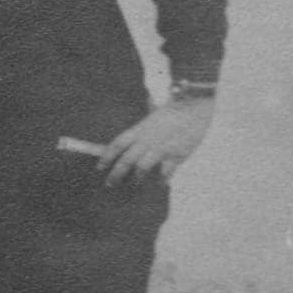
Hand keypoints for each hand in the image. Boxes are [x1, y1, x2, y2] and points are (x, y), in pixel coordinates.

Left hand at [97, 97, 214, 185]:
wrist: (193, 108)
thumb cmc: (172, 113)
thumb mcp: (151, 120)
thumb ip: (140, 132)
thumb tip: (128, 144)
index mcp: (138, 130)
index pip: (117, 144)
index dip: (106, 157)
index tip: (100, 167)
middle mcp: (146, 140)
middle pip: (126, 160)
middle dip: (116, 174)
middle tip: (110, 184)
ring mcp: (161, 148)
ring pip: (142, 168)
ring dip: (137, 178)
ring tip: (135, 184)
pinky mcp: (176, 154)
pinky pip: (166, 172)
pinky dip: (162, 179)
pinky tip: (161, 184)